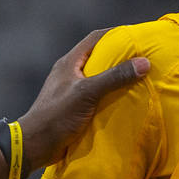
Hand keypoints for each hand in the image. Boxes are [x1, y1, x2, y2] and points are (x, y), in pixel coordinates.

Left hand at [19, 29, 148, 171]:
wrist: (35, 145)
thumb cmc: (57, 115)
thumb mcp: (87, 93)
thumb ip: (114, 77)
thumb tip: (143, 63)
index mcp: (69, 63)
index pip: (95, 39)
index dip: (115, 34)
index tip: (136, 36)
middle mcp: (70, 73)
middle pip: (98, 57)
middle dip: (119, 57)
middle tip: (142, 60)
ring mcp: (71, 90)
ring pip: (97, 78)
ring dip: (115, 79)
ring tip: (138, 81)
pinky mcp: (74, 107)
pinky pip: (96, 96)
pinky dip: (110, 96)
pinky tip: (124, 103)